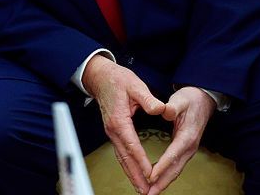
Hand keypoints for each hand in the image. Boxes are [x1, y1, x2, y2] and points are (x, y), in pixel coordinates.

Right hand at [83, 55, 165, 194]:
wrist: (100, 77)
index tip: (151, 174)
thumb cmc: (117, 79)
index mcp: (119, 120)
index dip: (142, 161)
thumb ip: (148, 99)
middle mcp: (113, 129)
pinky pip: (120, 152)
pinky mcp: (113, 131)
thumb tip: (160, 109)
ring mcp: (111, 131)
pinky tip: (133, 173)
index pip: (132, 145)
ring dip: (131, 174)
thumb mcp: (135, 85)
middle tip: (146, 190)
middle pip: (125, 157)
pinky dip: (127, 165)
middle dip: (136, 175)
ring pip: (121, 157)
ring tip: (141, 188)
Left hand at [147, 87, 214, 193]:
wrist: (203, 99)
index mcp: (187, 136)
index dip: (161, 166)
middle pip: (175, 169)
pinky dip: (166, 176)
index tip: (150, 176)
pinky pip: (175, 166)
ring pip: (175, 170)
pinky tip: (156, 181)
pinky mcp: (185, 150)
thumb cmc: (190, 99)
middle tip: (147, 193)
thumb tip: (166, 111)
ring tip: (150, 192)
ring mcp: (188, 150)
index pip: (172, 155)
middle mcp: (189, 147)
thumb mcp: (180, 100)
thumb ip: (172, 107)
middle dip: (161, 182)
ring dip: (163, 182)